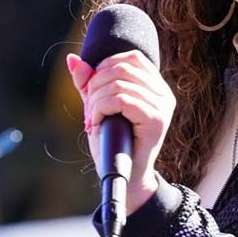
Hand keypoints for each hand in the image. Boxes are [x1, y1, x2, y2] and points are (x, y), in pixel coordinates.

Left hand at [66, 50, 175, 213]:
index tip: (92, 91)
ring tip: (92, 120)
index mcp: (156, 87)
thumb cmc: (113, 144)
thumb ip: (89, 85)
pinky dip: (100, 109)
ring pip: (118, 84)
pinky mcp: (156, 120)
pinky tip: (96, 124)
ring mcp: (163, 107)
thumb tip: (73, 59)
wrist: (125, 178)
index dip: (105, 67)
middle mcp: (164, 94)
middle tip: (89, 110)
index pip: (132, 58)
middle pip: (122, 68)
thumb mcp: (98, 108)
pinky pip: (121, 100)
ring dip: (95, 101)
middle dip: (95, 86)